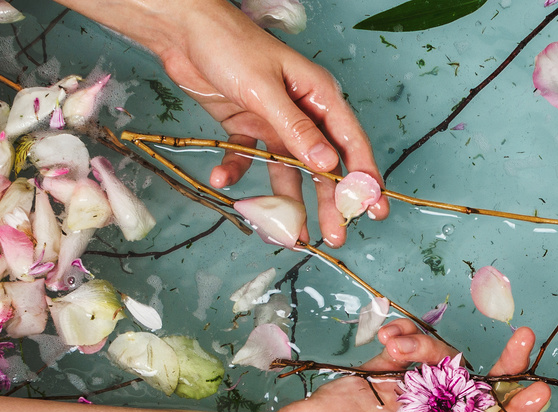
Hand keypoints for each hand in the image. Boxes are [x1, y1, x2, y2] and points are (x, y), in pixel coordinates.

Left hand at [146, 1, 389, 246]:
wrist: (183, 31)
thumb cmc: (230, 45)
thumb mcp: (264, 89)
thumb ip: (295, 129)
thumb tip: (327, 165)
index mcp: (318, 95)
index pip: (350, 143)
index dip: (365, 178)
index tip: (374, 209)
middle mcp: (302, 112)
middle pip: (323, 165)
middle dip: (329, 202)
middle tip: (336, 235)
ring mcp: (275, 122)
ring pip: (290, 169)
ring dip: (290, 200)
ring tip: (291, 233)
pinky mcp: (247, 127)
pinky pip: (249, 158)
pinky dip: (237, 171)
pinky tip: (222, 180)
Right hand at [269, 320, 550, 411]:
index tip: (539, 391)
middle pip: (479, 390)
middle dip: (504, 365)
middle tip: (524, 338)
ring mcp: (410, 393)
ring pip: (442, 361)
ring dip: (428, 345)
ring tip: (395, 345)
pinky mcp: (384, 371)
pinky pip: (408, 346)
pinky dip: (405, 335)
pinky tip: (389, 336)